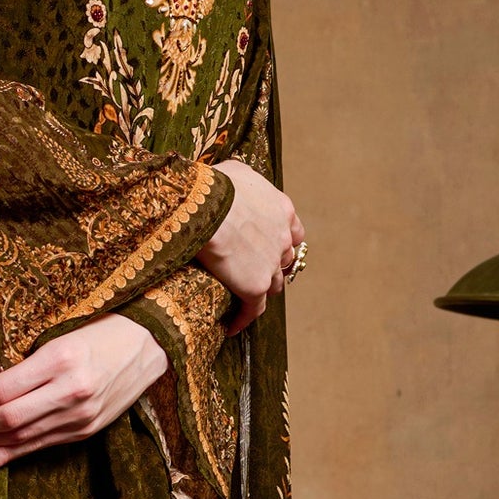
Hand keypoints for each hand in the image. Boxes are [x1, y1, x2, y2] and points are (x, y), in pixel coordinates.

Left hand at [0, 315, 167, 477]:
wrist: (149, 345)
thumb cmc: (99, 330)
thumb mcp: (60, 336)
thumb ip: (26, 365)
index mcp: (60, 359)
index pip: (1, 388)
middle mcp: (70, 391)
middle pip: (6, 418)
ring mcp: (80, 416)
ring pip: (21, 438)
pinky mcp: (86, 431)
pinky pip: (39, 446)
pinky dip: (8, 457)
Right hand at [199, 160, 304, 330]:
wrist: (204, 207)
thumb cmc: (214, 185)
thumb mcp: (236, 172)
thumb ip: (244, 182)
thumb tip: (234, 181)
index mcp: (282, 210)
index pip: (294, 233)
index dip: (282, 241)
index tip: (270, 246)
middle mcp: (284, 239)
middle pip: (284, 261)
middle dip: (272, 266)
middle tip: (252, 273)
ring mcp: (272, 264)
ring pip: (273, 286)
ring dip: (260, 291)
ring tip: (240, 298)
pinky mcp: (256, 286)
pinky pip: (253, 309)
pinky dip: (243, 318)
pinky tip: (231, 326)